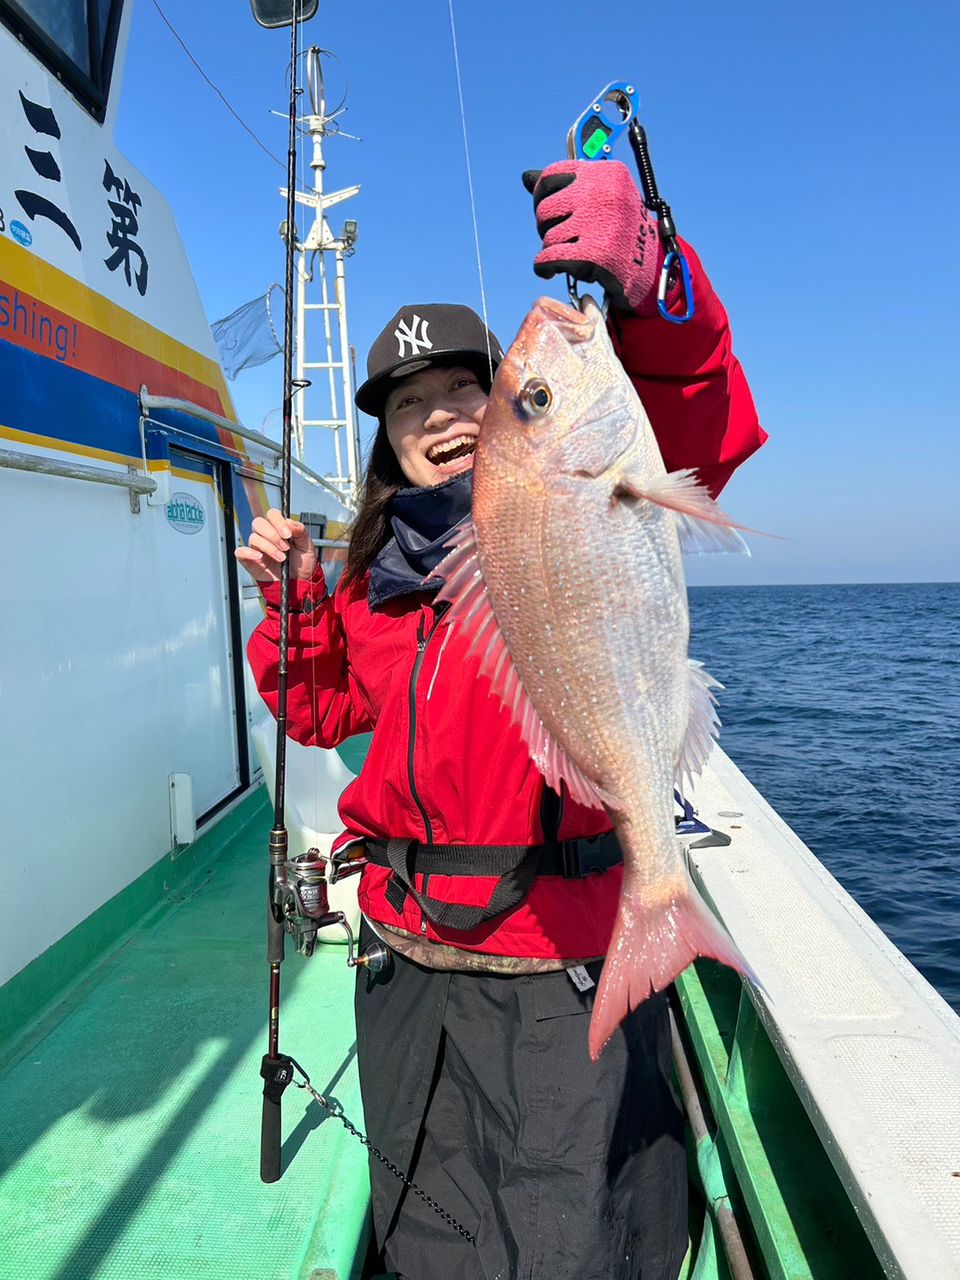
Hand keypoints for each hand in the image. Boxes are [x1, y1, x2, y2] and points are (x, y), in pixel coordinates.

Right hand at [235, 509, 317, 583]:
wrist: (299, 583)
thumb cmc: (302, 564)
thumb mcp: (307, 546)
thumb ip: (300, 531)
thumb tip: (289, 522)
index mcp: (279, 528)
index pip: (272, 514)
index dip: (278, 522)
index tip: (288, 534)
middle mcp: (266, 535)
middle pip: (258, 523)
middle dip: (273, 535)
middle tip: (286, 548)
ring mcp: (257, 547)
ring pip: (253, 538)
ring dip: (269, 548)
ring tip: (282, 558)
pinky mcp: (249, 560)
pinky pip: (240, 552)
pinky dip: (248, 553)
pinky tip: (260, 557)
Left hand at [522, 160, 661, 313]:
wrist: (652, 267)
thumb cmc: (622, 230)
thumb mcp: (602, 198)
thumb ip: (566, 186)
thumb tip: (526, 177)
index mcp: (605, 173)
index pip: (551, 176)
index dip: (541, 196)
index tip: (547, 212)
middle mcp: (603, 193)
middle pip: (546, 208)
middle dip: (546, 226)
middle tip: (558, 238)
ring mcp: (600, 223)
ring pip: (548, 236)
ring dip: (551, 249)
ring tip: (566, 254)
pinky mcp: (596, 254)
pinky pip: (550, 258)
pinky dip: (544, 267)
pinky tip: (548, 271)